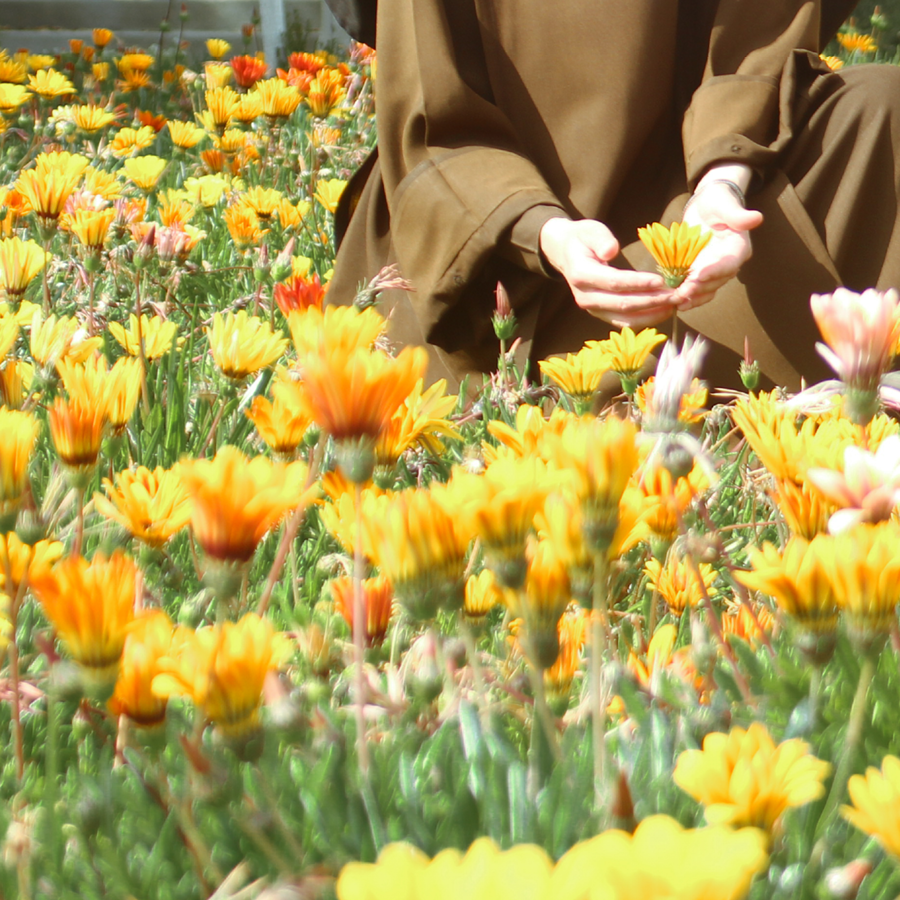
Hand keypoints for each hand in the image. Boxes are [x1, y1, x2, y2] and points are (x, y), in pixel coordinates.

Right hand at [539, 218, 677, 328]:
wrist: (566, 254)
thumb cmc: (582, 238)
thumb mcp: (590, 230)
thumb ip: (601, 239)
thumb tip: (611, 250)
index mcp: (581, 275)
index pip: (614, 283)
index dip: (638, 284)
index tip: (661, 281)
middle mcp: (585, 297)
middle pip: (623, 304)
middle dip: (653, 301)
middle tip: (678, 295)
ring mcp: (593, 309)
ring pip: (625, 318)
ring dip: (653, 314)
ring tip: (676, 304)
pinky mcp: (601, 314)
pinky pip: (625, 321)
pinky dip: (646, 318)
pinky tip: (664, 310)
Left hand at [673, 181, 763, 311]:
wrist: (706, 206)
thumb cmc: (717, 201)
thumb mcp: (725, 204)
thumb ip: (737, 214)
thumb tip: (756, 218)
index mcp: (738, 247)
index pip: (730, 263)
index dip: (715, 271)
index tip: (699, 276)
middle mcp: (729, 262)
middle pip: (717, 280)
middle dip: (700, 288)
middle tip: (682, 293)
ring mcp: (715, 270)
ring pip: (707, 289)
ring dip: (693, 297)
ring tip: (677, 301)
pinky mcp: (702, 273)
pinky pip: (698, 289)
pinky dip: (688, 297)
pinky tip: (675, 302)